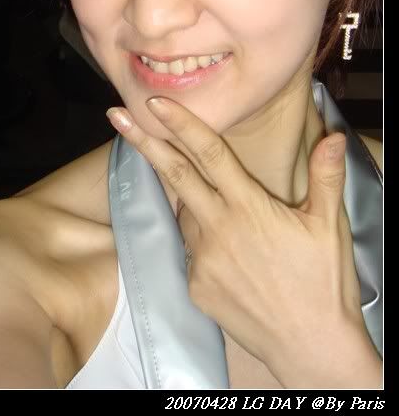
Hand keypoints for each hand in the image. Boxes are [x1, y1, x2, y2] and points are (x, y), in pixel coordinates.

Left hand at [106, 98, 381, 387]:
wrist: (311, 348)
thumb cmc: (323, 283)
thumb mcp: (329, 227)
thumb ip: (325, 177)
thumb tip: (334, 137)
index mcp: (249, 207)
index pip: (210, 154)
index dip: (182, 124)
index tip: (155, 103)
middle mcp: (218, 228)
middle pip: (174, 174)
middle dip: (144, 142)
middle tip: (115, 116)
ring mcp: (202, 259)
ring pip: (185, 214)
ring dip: (189, 200)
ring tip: (224, 214)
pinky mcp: (195, 286)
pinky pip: (191, 251)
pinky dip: (201, 241)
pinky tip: (229, 255)